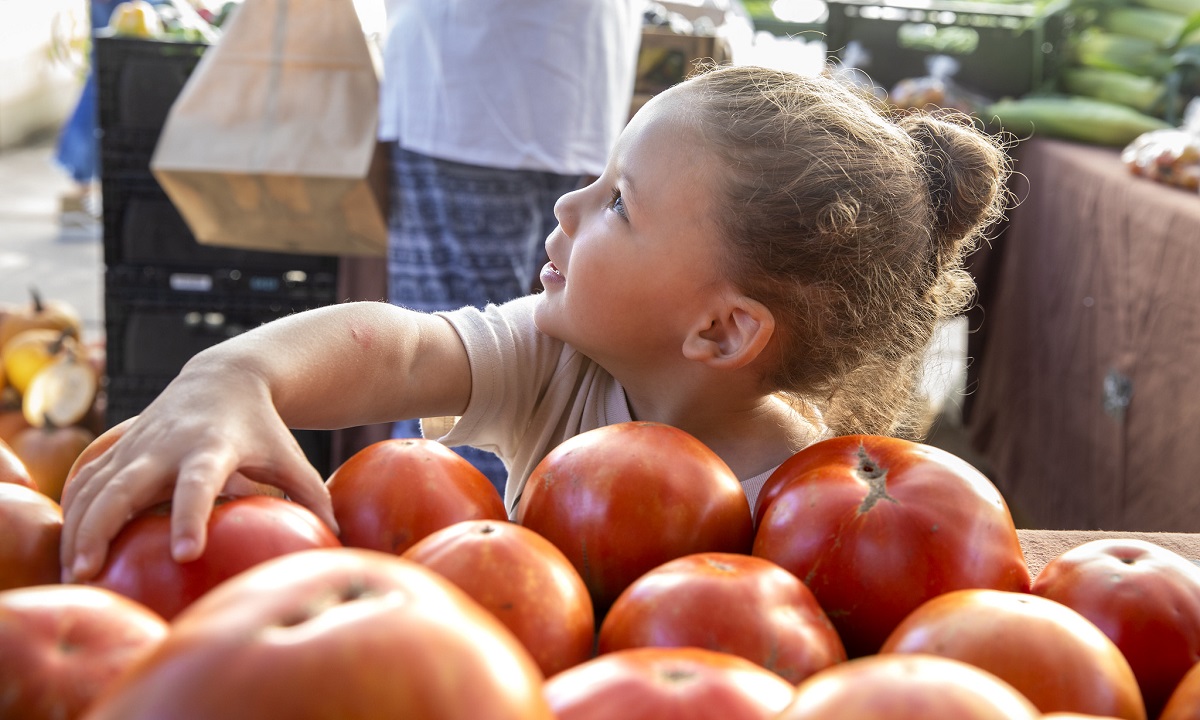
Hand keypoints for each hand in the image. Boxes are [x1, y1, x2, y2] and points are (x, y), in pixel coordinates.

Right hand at [59, 367, 337, 582]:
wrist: (225, 377)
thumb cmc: (264, 428)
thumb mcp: (291, 457)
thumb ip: (312, 497)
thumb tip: (338, 542)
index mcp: (212, 448)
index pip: (197, 484)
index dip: (190, 515)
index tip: (184, 553)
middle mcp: (167, 445)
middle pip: (125, 487)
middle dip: (103, 527)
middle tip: (88, 571)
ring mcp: (138, 444)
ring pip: (95, 485)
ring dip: (78, 526)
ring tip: (74, 572)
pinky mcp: (120, 446)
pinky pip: (87, 479)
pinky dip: (73, 509)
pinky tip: (68, 546)